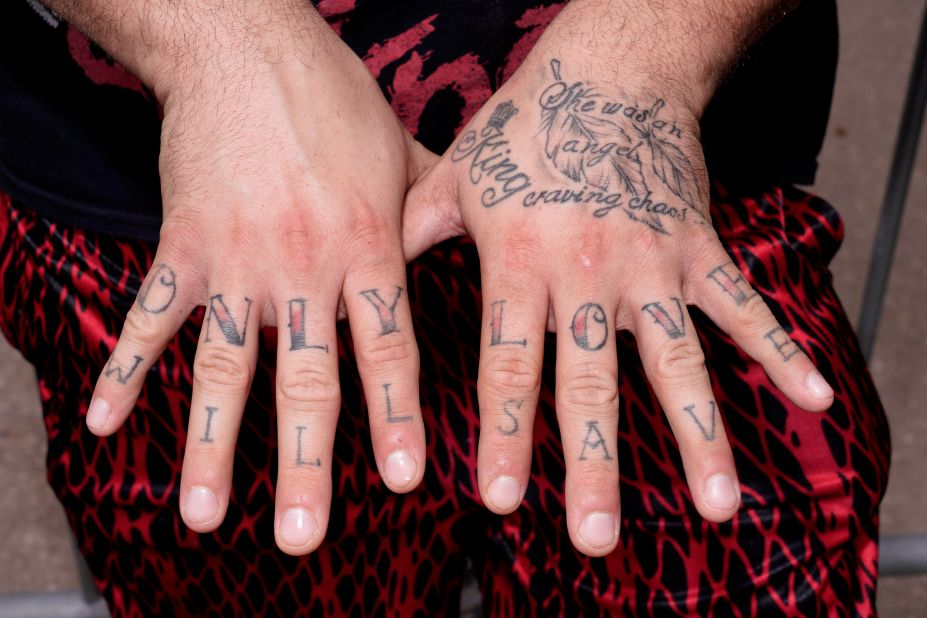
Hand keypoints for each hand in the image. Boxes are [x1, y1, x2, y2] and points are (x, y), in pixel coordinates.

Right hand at [84, 6, 435, 554]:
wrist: (247, 45)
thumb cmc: (336, 98)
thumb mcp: (406, 152)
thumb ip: (435, 215)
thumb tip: (470, 246)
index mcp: (369, 249)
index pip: (388, 350)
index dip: (397, 417)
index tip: (406, 481)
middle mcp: (305, 268)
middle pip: (306, 381)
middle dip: (307, 463)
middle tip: (304, 538)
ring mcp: (237, 262)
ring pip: (224, 369)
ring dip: (212, 445)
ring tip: (205, 515)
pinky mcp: (182, 246)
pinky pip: (149, 318)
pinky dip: (125, 370)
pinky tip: (106, 425)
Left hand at [403, 54, 833, 555]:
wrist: (612, 70)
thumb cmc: (527, 126)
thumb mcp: (457, 175)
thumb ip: (414, 235)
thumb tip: (363, 286)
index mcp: (520, 261)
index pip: (509, 362)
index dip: (506, 433)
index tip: (502, 500)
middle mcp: (589, 272)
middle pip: (592, 381)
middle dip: (594, 463)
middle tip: (596, 537)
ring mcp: (653, 264)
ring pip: (678, 360)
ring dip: (701, 434)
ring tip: (717, 506)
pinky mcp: (700, 249)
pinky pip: (745, 307)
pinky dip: (781, 352)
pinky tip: (815, 401)